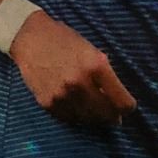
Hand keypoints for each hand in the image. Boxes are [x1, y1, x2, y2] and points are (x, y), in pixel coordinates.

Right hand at [10, 11, 136, 127]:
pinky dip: (77, 115)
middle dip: (113, 116)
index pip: (121, 101)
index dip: (127, 107)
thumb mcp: (92, 51)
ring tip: (96, 113)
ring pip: (88, 119)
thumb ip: (104, 74)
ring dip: (95, 117)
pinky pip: (69, 118)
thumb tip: (114, 97)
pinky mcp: (48, 103)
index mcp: (96, 67)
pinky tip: (78, 109)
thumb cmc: (64, 40)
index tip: (127, 108)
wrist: (30, 38)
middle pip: (106, 114)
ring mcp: (62, 95)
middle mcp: (80, 83)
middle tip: (115, 117)